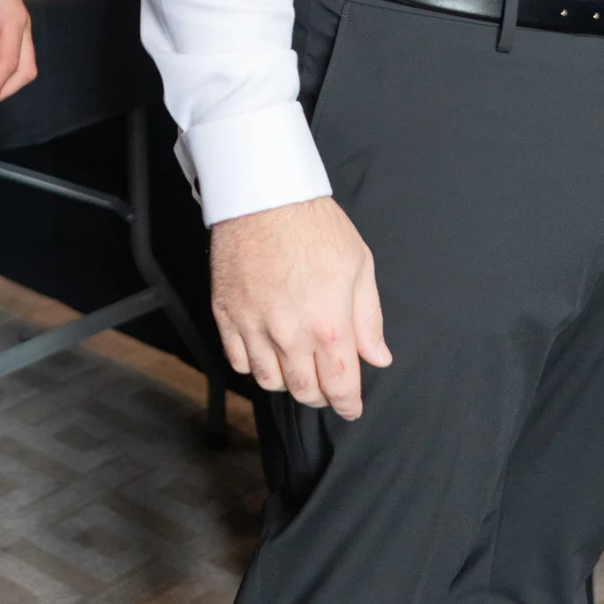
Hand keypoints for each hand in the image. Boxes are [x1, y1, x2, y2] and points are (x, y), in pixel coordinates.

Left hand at [0, 0, 36, 103]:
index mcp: (13, 18)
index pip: (8, 61)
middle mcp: (23, 25)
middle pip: (25, 70)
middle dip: (5, 90)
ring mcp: (24, 28)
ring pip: (26, 67)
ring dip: (8, 85)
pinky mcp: (19, 30)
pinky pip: (21, 59)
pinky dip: (8, 75)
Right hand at [210, 197, 390, 420]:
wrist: (263, 196)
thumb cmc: (314, 225)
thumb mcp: (359, 265)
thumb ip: (368, 318)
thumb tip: (378, 356)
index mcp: (328, 324)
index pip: (339, 385)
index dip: (348, 404)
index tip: (351, 407)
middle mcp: (289, 334)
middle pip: (304, 390)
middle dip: (320, 395)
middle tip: (327, 385)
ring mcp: (253, 327)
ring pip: (269, 381)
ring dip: (287, 381)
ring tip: (296, 366)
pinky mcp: (226, 315)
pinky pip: (238, 361)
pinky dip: (253, 364)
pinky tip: (266, 350)